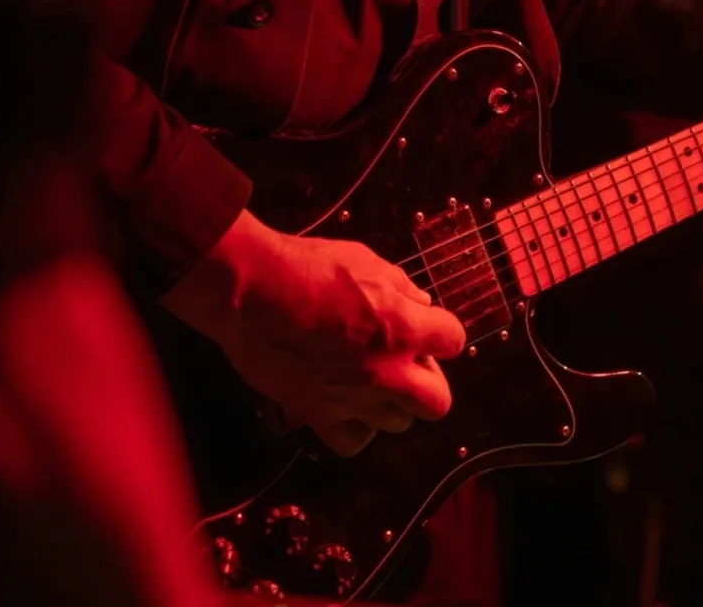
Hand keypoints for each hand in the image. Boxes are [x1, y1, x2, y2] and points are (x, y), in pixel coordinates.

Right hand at [161, 210, 466, 455]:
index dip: (441, 333)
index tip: (425, 329)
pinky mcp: (318, 415)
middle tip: (405, 364)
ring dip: (391, 404)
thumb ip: (401, 288)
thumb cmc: (306, 267)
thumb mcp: (366, 260)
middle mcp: (385, 370)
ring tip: (369, 380)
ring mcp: (353, 398)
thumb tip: (422, 306)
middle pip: (438, 401)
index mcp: (403, 327)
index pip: (454, 340)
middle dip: (428, 383)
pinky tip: (346, 406)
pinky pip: (354, 442)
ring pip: (398, 423)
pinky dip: (356, 429)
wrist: (248, 291)